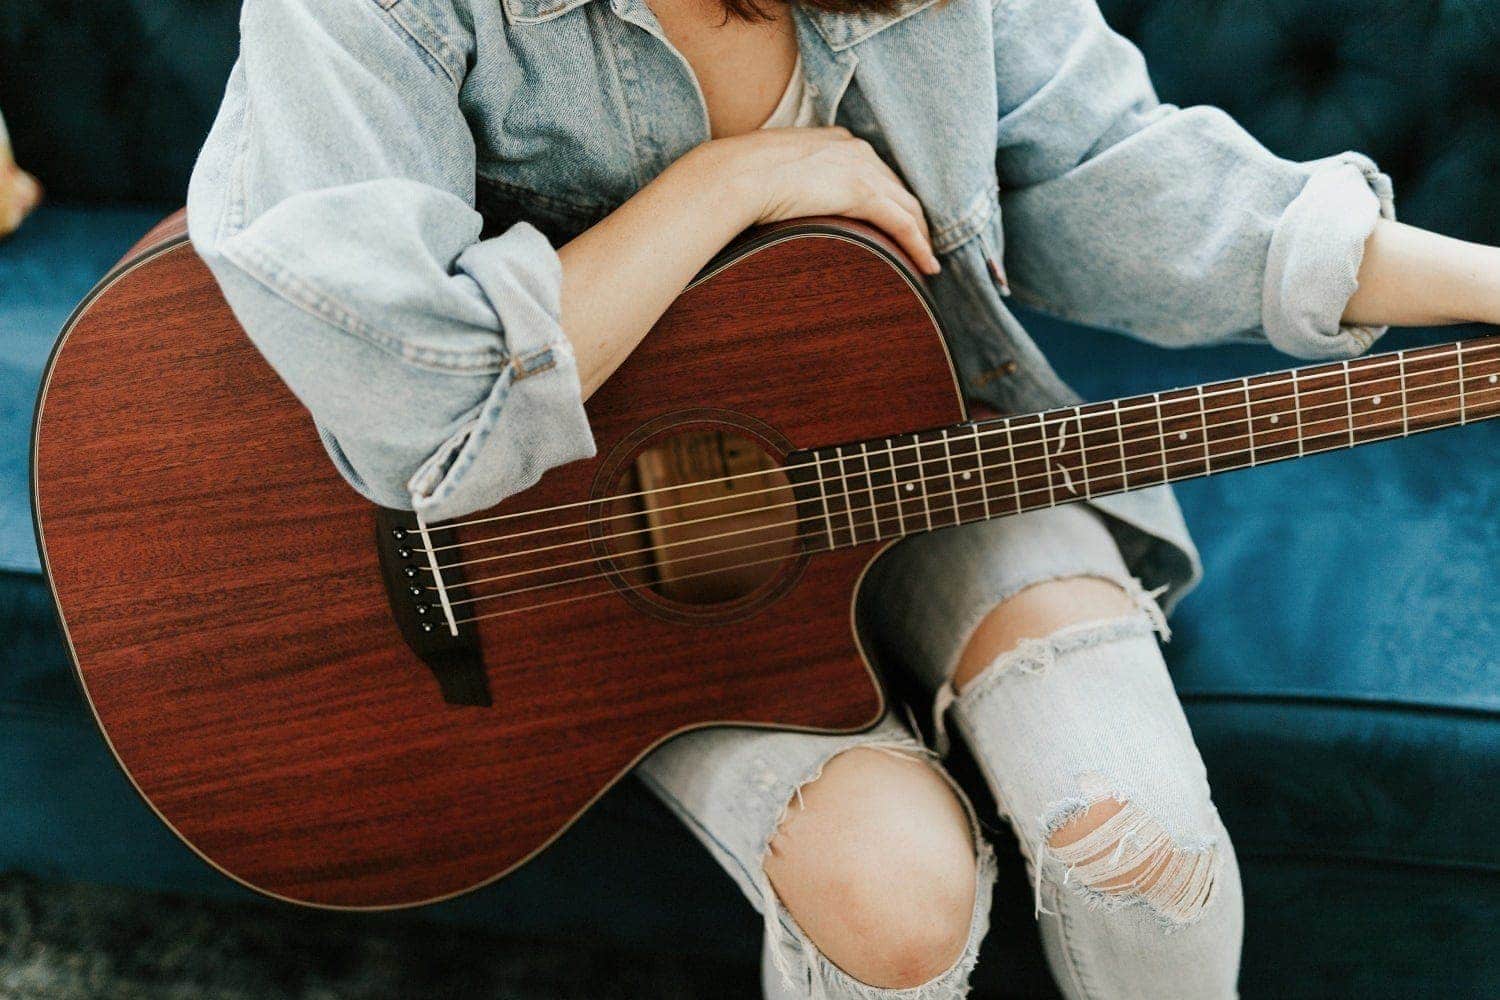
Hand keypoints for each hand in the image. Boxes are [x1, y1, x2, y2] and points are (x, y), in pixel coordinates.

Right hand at [700, 127, 940, 274]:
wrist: (736, 176)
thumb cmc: (742, 179)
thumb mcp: (776, 174)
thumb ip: (795, 184)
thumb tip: (790, 204)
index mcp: (836, 142)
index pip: (876, 173)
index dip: (891, 199)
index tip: (898, 222)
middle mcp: (856, 150)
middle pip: (898, 189)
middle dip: (914, 217)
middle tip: (922, 245)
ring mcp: (861, 169)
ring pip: (907, 207)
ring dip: (922, 236)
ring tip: (927, 262)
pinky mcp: (861, 192)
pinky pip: (902, 223)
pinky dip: (918, 245)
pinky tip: (927, 266)